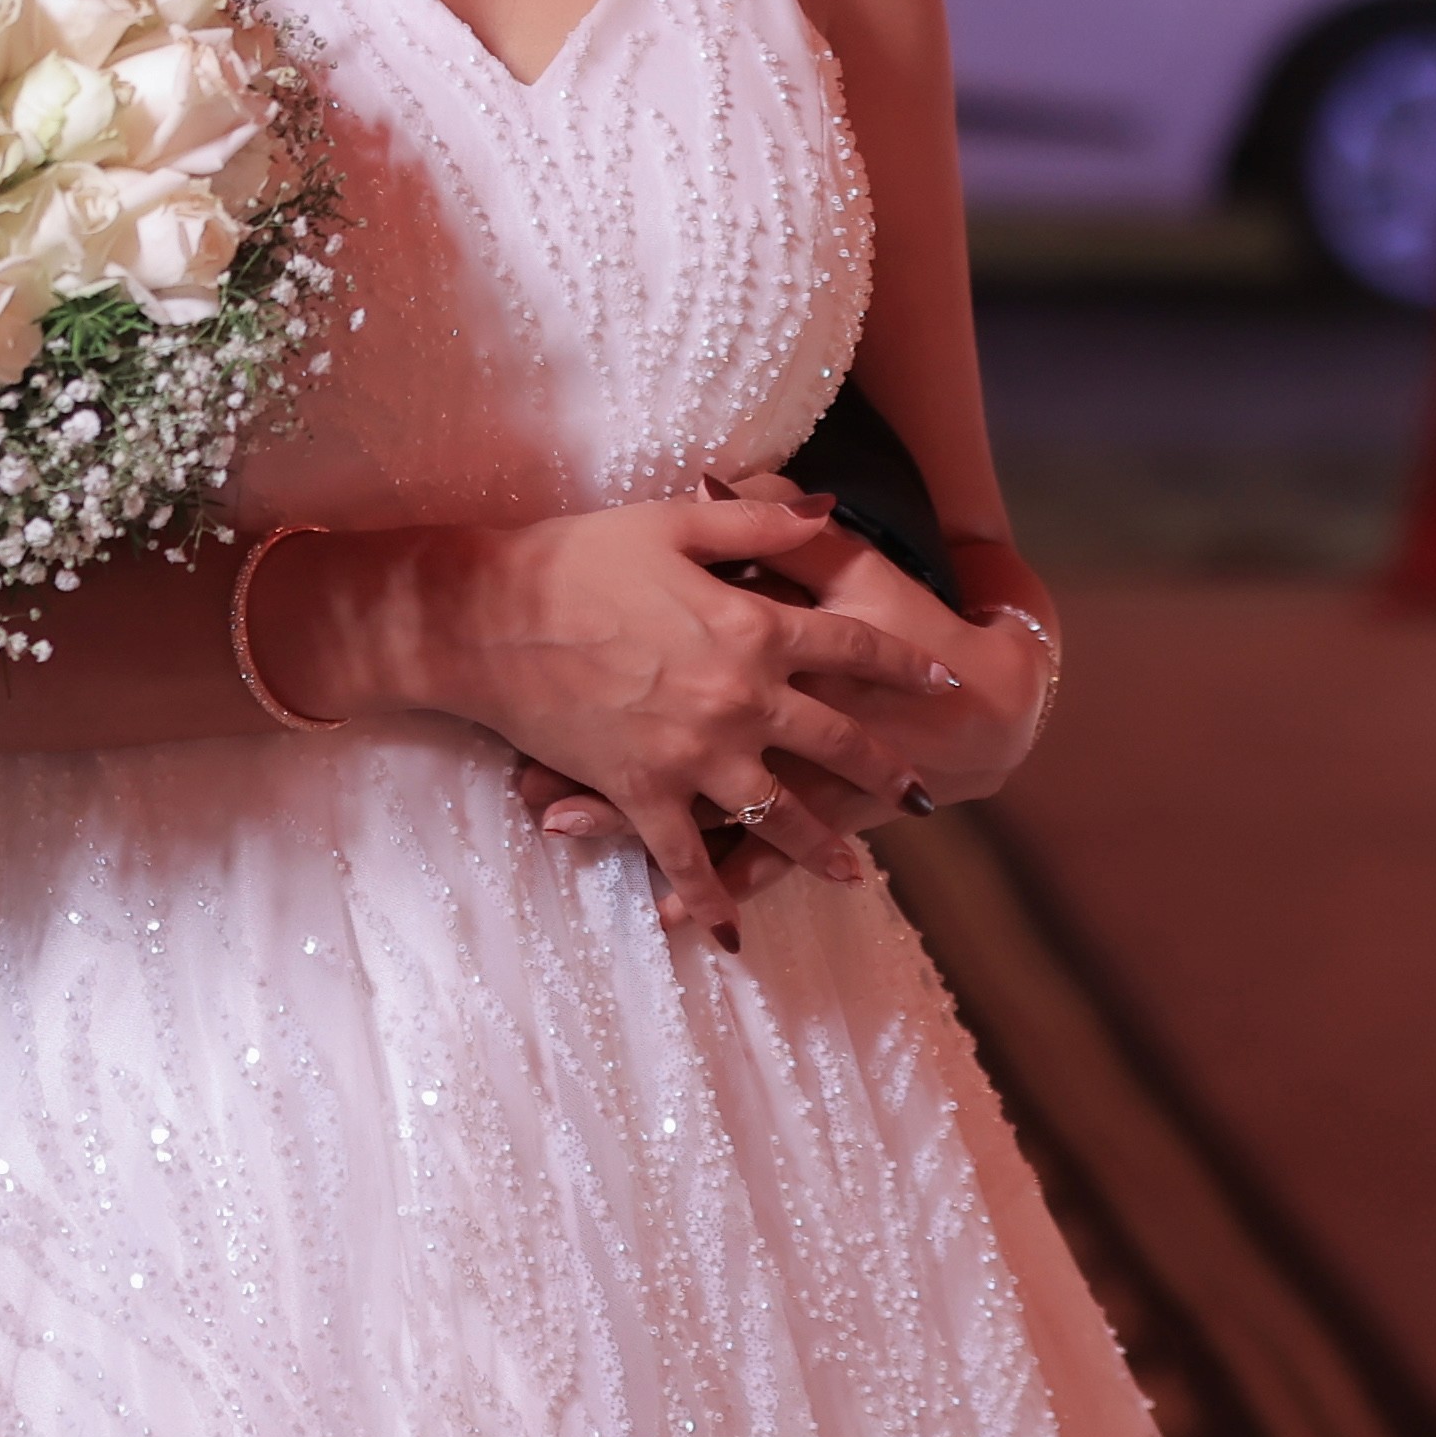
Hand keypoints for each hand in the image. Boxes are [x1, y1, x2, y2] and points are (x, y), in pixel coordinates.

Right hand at [258, 492, 949, 952]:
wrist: (489, 617)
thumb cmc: (576, 556)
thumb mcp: (675, 521)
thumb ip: (760, 518)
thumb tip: (830, 503)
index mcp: (754, 628)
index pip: (853, 650)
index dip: (904, 665)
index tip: (946, 681)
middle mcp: (740, 698)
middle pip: (834, 741)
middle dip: (884, 771)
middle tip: (922, 797)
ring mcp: (694, 753)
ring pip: (778, 812)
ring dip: (821, 846)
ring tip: (854, 873)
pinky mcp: (643, 793)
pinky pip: (686, 858)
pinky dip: (709, 899)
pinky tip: (731, 933)